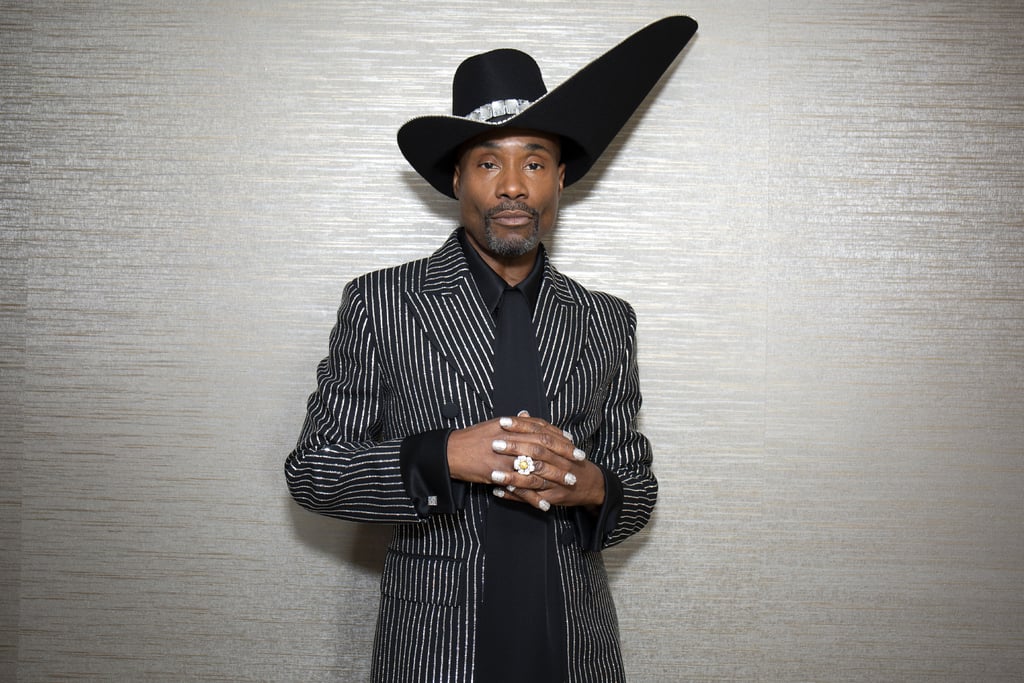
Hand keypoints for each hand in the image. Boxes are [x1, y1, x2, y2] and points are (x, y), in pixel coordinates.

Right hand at [446, 412, 604, 511]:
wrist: (449, 452)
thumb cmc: (470, 438)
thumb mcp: (492, 425)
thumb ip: (512, 422)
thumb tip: (526, 414)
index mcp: (509, 427)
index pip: (540, 429)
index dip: (558, 435)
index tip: (572, 441)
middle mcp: (509, 440)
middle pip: (543, 446)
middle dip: (563, 453)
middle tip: (579, 460)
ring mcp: (503, 458)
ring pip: (535, 467)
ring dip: (554, 475)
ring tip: (569, 482)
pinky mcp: (497, 475)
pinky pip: (519, 487)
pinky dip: (533, 497)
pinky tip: (545, 504)